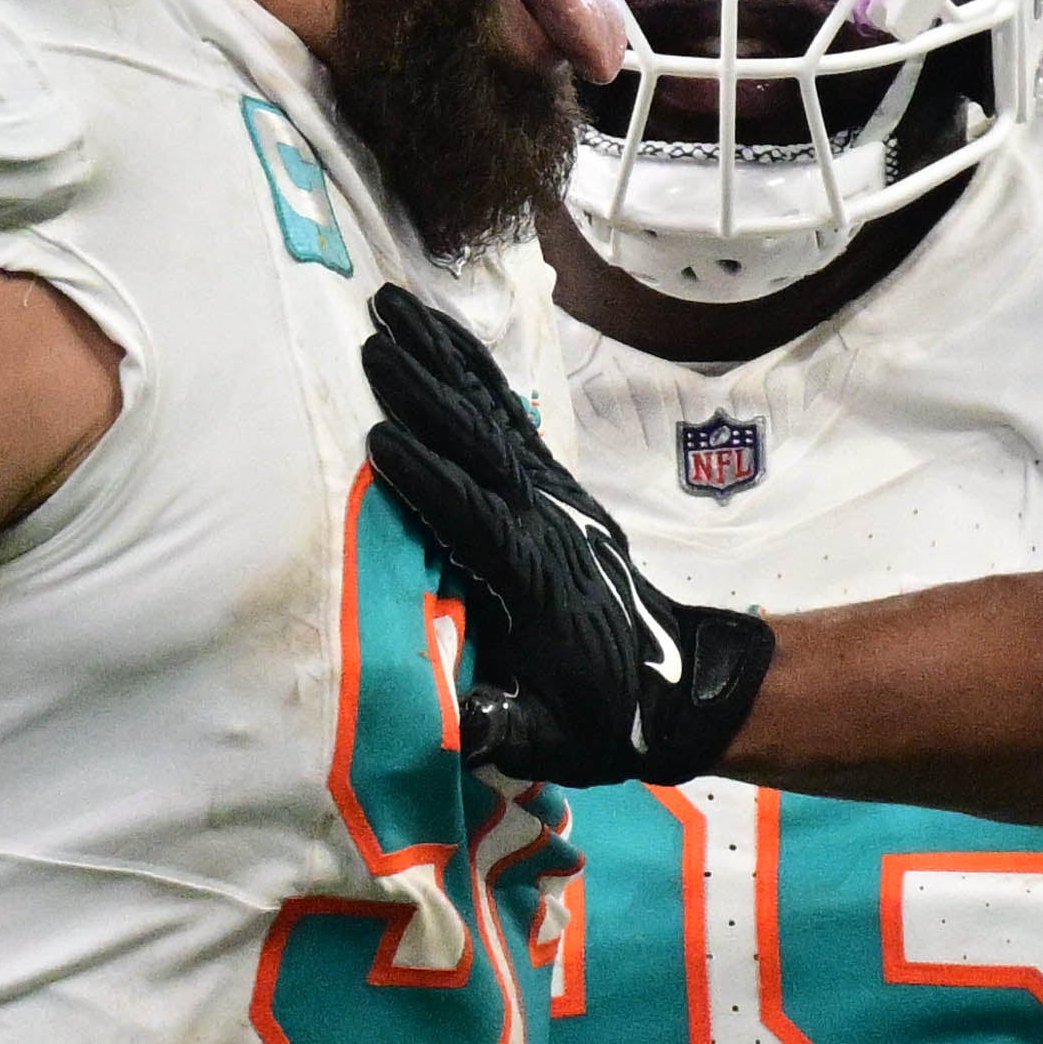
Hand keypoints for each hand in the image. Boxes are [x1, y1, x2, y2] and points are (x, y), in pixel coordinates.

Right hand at [359, 286, 770, 783]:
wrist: (671, 687)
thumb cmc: (599, 718)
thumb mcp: (554, 742)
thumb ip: (508, 729)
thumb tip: (463, 724)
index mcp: (533, 576)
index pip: (476, 518)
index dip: (430, 481)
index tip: (379, 441)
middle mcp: (541, 519)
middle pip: (478, 443)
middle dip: (425, 392)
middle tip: (370, 343)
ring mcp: (547, 494)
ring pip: (488, 410)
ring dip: (439, 355)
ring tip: (387, 301)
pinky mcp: (548, 483)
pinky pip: (504, 411)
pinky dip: (468, 364)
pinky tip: (432, 327)